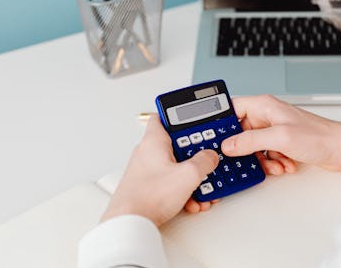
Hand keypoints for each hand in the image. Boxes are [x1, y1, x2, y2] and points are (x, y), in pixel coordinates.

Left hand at [101, 115, 218, 226]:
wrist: (130, 223)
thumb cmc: (147, 197)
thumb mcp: (188, 175)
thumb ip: (204, 161)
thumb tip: (210, 157)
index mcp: (154, 141)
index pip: (162, 116)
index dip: (178, 117)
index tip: (193, 120)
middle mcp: (147, 153)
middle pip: (176, 145)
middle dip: (193, 156)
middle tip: (204, 160)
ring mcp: (146, 171)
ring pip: (175, 167)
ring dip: (190, 178)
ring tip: (200, 188)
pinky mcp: (147, 187)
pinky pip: (170, 183)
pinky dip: (182, 190)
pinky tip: (191, 201)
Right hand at [222, 95, 340, 171]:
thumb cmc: (319, 136)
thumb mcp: (279, 138)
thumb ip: (250, 141)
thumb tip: (229, 145)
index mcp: (264, 106)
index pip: (231, 108)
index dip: (220, 122)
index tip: (213, 137)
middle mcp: (267, 116)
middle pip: (240, 131)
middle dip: (242, 148)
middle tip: (239, 159)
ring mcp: (274, 130)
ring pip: (252, 146)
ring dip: (259, 159)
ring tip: (272, 163)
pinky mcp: (281, 143)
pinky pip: (265, 154)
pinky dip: (271, 162)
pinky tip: (283, 165)